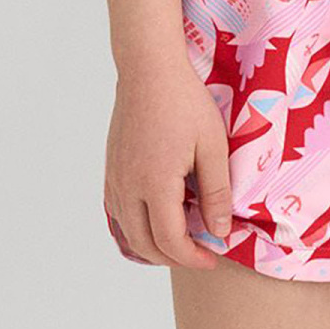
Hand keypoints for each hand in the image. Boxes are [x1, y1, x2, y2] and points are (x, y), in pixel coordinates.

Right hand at [104, 56, 234, 267]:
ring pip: (128, 233)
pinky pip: (118, 214)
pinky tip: (157, 221)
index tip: (213, 257)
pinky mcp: (111, 170)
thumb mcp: (213, 147)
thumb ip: (216, 193)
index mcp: (155, 184)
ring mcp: (115, 179)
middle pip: (145, 245)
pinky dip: (136, 228)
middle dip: (174, 258)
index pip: (170, 241)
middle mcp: (128, 187)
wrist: (149, 70)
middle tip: (200, 255)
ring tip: (182, 242)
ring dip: (153, 246)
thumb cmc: (185, 103)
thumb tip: (219, 232)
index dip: (193, 258)